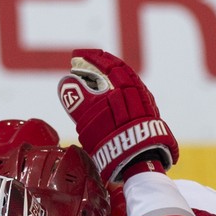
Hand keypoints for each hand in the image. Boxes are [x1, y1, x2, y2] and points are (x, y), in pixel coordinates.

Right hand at [56, 49, 178, 182]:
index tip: (76, 56)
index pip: (105, 64)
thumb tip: (66, 82)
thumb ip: (76, 98)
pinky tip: (113, 95)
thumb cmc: (111, 138)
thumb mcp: (88, 118)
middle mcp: (136, 90)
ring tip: (97, 78)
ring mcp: (145, 102)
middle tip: (86, 61)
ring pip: (128, 82)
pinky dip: (120, 89)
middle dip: (101, 64)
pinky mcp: (149, 114)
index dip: (89, 58)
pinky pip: (134, 93)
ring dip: (111, 77)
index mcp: (122, 86)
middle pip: (119, 70)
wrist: (139, 159)